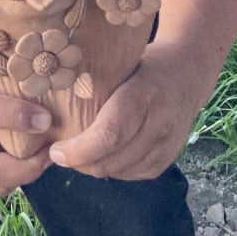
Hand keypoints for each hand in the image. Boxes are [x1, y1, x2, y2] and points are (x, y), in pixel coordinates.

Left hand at [47, 47, 197, 179]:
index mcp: (142, 95)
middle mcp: (158, 124)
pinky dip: (112, 168)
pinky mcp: (167, 159)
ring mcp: (166, 145)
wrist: (189, 70)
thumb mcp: (120, 60)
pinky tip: (102, 153)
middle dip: (79, 162)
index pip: (109, 135)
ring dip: (93, 167)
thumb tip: (47, 95)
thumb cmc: (143, 60)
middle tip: (58, 152)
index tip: (55, 150)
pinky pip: (131, 175)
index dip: (79, 149)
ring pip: (119, 172)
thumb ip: (94, 82)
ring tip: (76, 152)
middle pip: (111, 160)